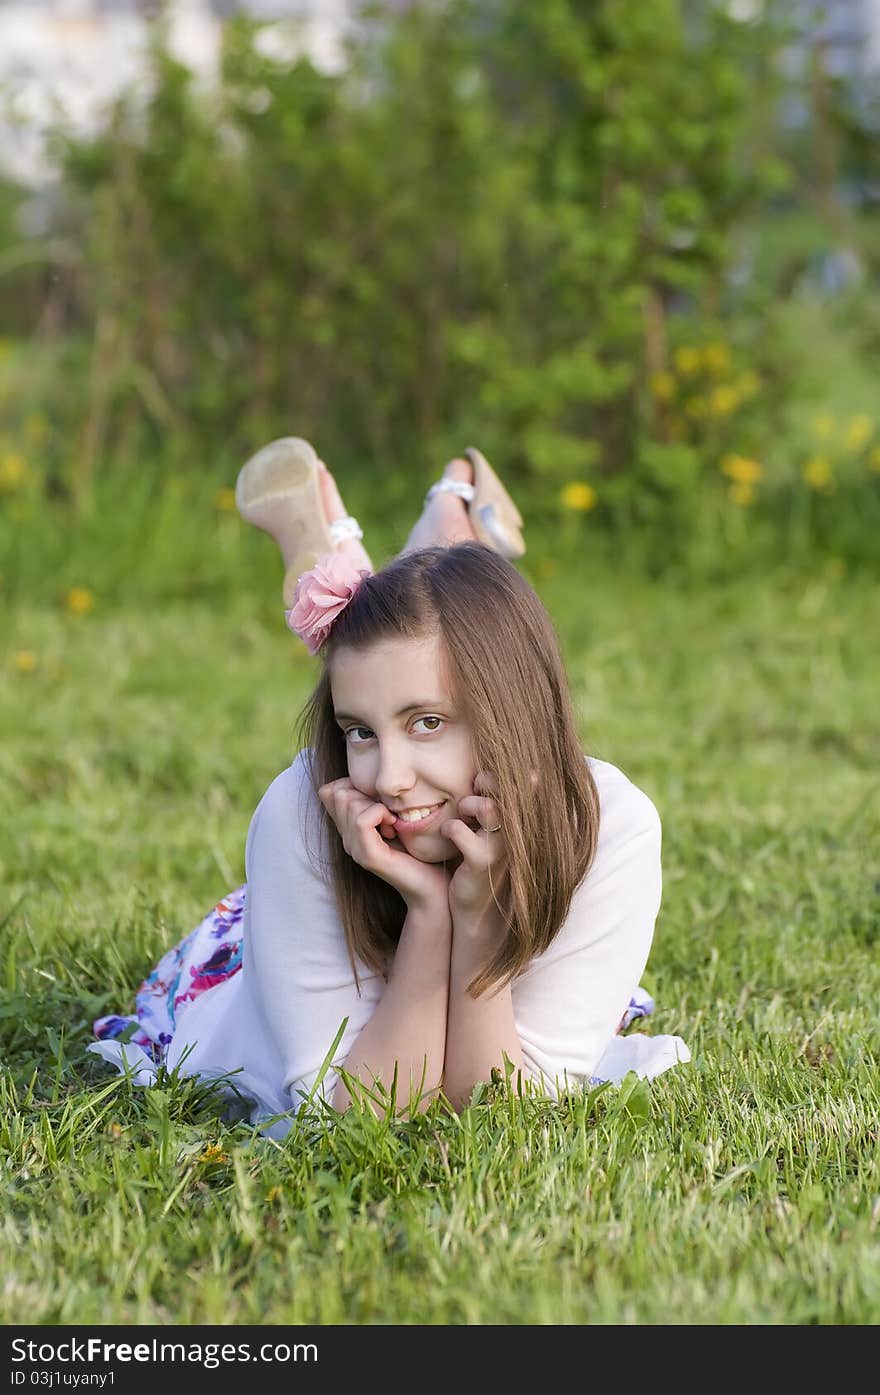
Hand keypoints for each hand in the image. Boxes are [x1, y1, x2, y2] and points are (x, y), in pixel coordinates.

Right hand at [318, 777, 450, 915]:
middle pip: (339, 793)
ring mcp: (355, 849)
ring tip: (392, 822)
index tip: (378, 800)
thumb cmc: (420, 851)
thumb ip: (378, 800)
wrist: (434, 887)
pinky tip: (393, 825)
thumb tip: (365, 777)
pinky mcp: (368, 857)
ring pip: (349, 803)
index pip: (329, 791)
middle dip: (366, 793)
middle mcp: (347, 839)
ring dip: (376, 803)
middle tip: (388, 814)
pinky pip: (362, 820)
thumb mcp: (395, 817)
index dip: (352, 785)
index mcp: (350, 830)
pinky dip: (380, 813)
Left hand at [440, 771, 508, 923]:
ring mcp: (501, 848)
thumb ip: (491, 801)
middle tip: (473, 793)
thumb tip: (484, 773)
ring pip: (488, 807)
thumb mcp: (489, 828)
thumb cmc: (478, 856)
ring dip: (468, 804)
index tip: (482, 783)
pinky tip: (448, 834)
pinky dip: (449, 828)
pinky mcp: (481, 861)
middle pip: (508, 788)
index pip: (524, 782)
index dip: (498, 775)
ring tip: (462, 815)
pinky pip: (459, 830)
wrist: (476, 905)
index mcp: (521, 820)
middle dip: (485, 783)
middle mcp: (518, 832)